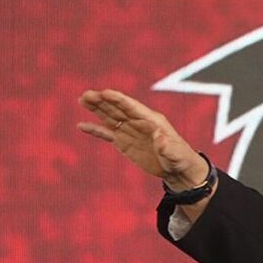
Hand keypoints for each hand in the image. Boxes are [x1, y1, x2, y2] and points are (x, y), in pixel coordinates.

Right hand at [76, 89, 206, 188]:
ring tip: (82, 99)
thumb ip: (167, 146)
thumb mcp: (175, 153)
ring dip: (96, 109)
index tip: (104, 93)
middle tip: (86, 94)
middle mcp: (139, 122)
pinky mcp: (124, 142)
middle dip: (102, 101)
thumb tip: (160, 138)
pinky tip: (81, 125)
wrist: (178, 170)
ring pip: (110, 117)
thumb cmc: (180, 159)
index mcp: (152, 120)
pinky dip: (95, 129)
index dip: (118, 99)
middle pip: (118, 109)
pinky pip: (107, 134)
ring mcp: (130, 131)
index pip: (132, 107)